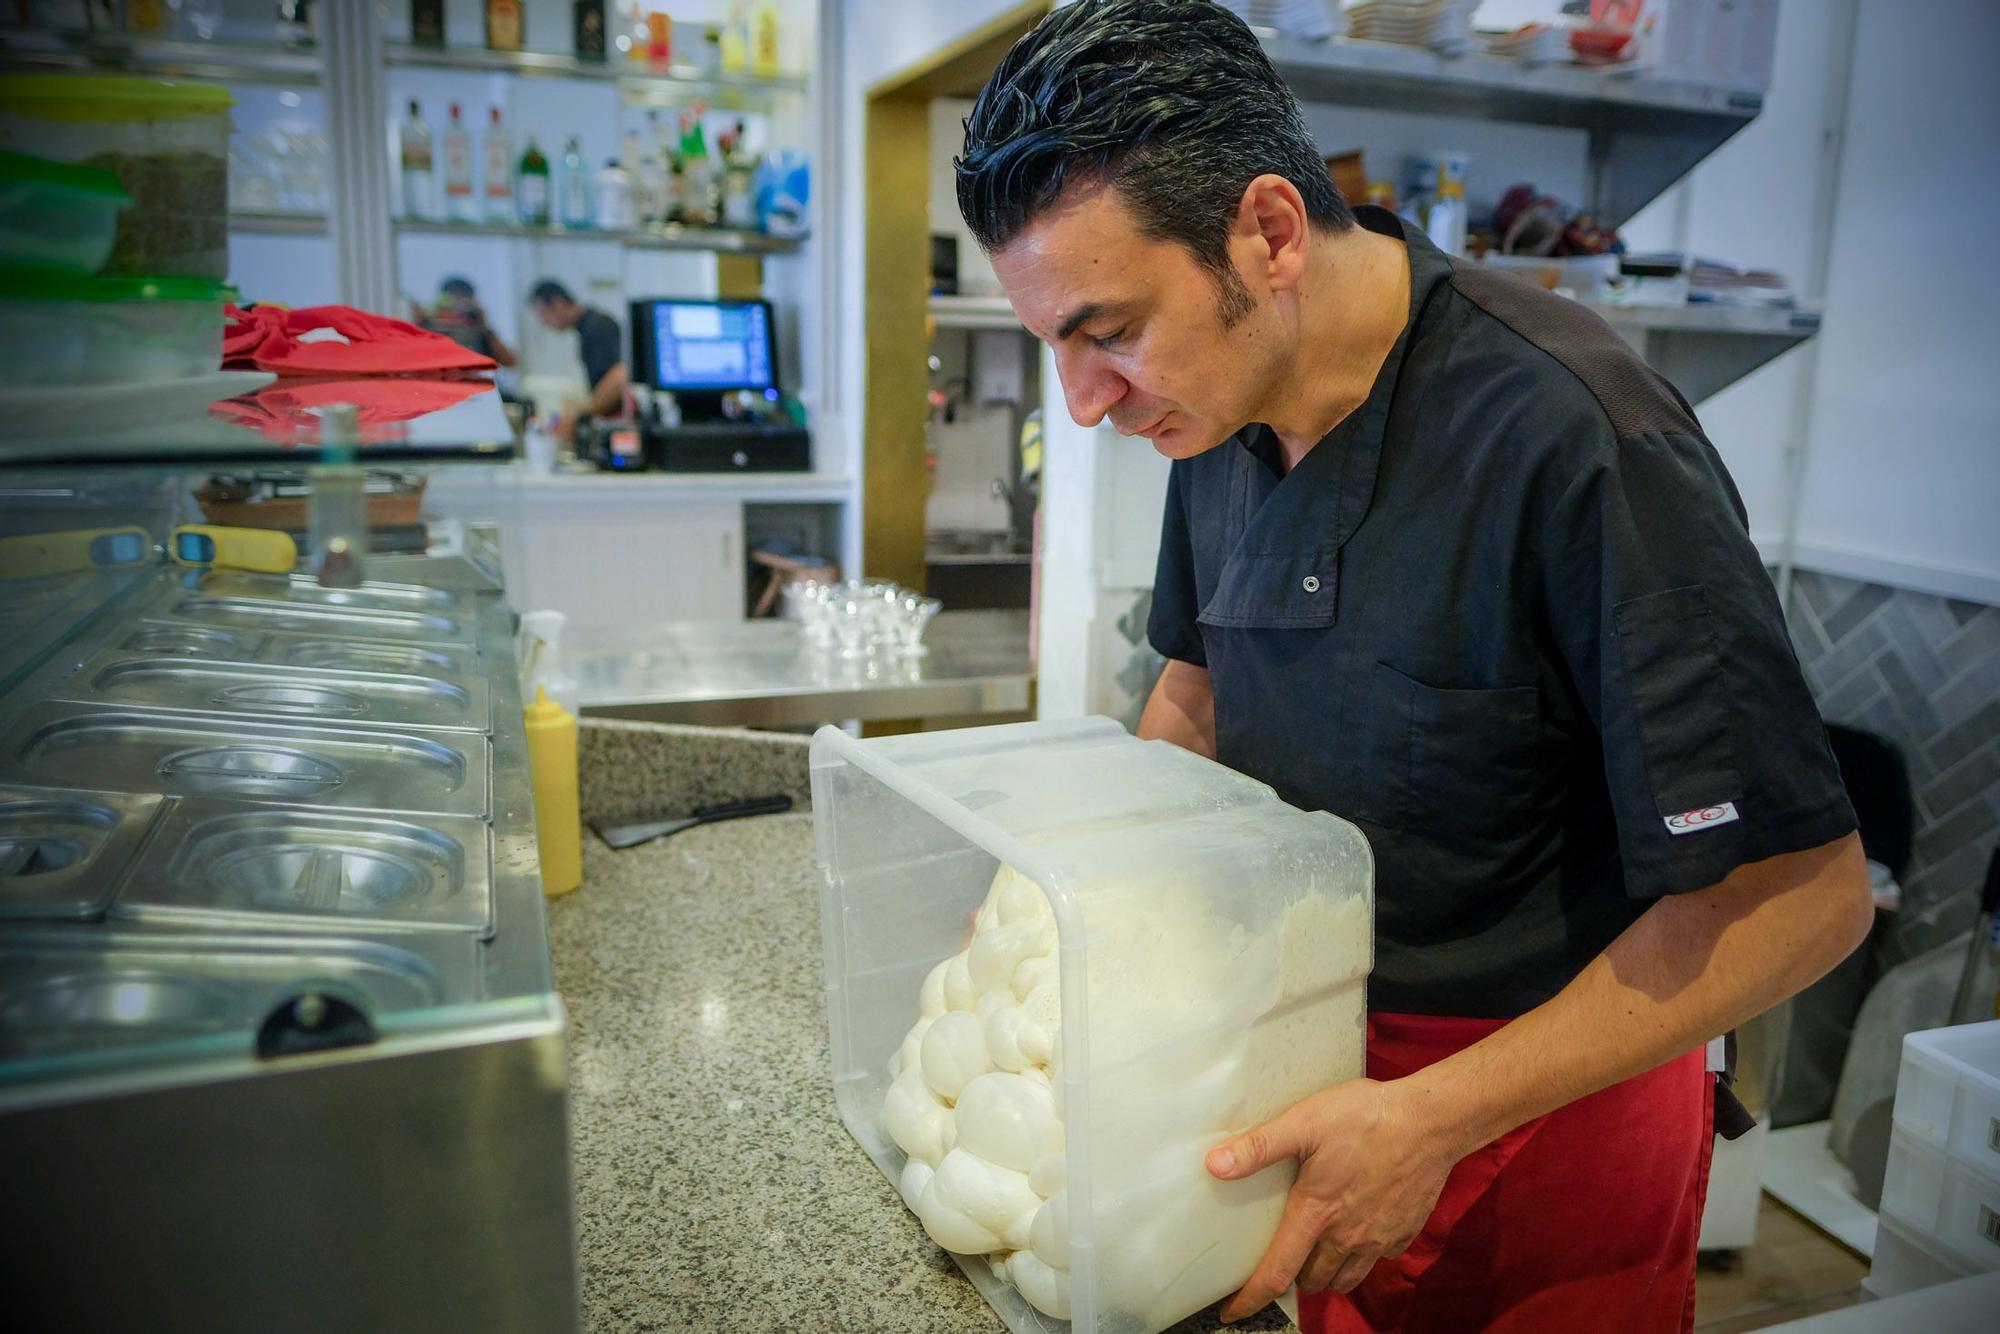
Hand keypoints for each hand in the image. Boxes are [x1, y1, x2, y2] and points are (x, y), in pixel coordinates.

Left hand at [1206, 1078, 1457, 1321]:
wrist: (1431, 1122)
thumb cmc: (1366, 1117)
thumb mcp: (1304, 1122)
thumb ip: (1259, 1147)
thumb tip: (1215, 1165)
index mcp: (1316, 1214)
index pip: (1276, 1273)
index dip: (1250, 1299)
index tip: (1230, 1312)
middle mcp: (1347, 1237)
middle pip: (1311, 1281)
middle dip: (1293, 1276)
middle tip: (1284, 1254)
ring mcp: (1378, 1239)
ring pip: (1344, 1279)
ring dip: (1326, 1271)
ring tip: (1318, 1246)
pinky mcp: (1403, 1234)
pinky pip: (1376, 1260)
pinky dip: (1361, 1255)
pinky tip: (1357, 1226)